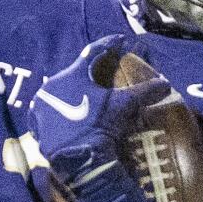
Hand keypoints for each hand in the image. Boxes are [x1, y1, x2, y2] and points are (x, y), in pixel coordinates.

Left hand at [28, 34, 167, 188]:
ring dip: (72, 95)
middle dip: (88, 75)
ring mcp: (39, 108)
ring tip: (85, 99)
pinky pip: (49, 115)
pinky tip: (69, 118)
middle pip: (73, 75)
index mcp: (70, 76)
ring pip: (58, 94)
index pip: (92, 53)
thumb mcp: (123, 106)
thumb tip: (165, 83)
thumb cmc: (101, 125)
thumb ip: (143, 91)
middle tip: (102, 75)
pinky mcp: (37, 128)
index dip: (108, 45)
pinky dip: (60, 114)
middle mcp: (49, 87)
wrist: (81, 160)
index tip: (119, 41)